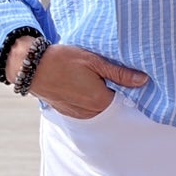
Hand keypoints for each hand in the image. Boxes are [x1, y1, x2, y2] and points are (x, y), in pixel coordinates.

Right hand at [20, 40, 149, 117]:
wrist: (31, 68)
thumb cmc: (62, 60)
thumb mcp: (94, 61)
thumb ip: (120, 73)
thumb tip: (144, 81)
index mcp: (101, 101)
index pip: (126, 99)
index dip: (127, 87)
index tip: (125, 75)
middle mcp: (91, 113)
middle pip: (113, 104)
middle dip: (114, 90)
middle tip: (106, 73)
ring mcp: (79, 115)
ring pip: (99, 107)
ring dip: (100, 94)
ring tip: (92, 77)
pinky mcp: (69, 113)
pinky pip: (87, 108)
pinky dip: (88, 98)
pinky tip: (82, 84)